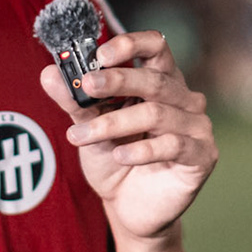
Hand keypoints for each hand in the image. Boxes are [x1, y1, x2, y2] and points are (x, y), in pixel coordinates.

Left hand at [39, 30, 217, 242]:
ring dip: (115, 123)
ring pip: (156, 113)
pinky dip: (142, 149)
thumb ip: (74, 101)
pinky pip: (173, 145)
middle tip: (86, 86)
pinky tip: (119, 156)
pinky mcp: (202, 155)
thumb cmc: (114, 158)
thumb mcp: (89, 127)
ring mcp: (197, 126)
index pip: (156, 46)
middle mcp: (183, 98)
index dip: (131, 44)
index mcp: (160, 80)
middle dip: (116, 80)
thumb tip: (49, 74)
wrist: (129, 207)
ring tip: (82, 137)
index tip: (99, 54)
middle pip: (154, 79)